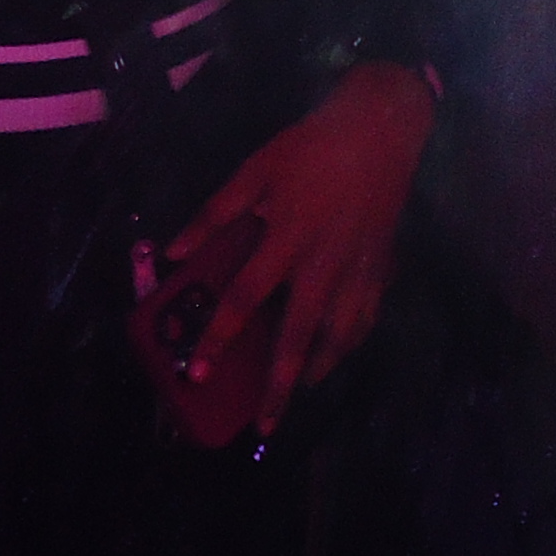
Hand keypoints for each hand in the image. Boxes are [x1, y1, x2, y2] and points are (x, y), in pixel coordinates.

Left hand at [170, 63, 439, 428]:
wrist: (380, 130)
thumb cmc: (311, 147)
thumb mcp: (255, 170)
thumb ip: (215, 214)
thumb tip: (174, 252)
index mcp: (286, 240)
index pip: (245, 300)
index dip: (219, 338)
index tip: (199, 372)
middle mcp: (322, 265)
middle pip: (298, 338)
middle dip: (279, 386)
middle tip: (264, 425)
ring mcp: (357, 270)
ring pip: (339, 336)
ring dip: (318, 371)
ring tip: (298, 393)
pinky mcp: (380, 267)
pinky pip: (367, 317)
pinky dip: (351, 342)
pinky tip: (337, 351)